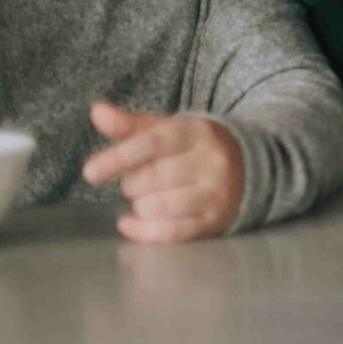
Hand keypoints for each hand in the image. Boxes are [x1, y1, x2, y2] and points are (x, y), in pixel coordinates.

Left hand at [81, 102, 243, 243]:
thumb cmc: (195, 148)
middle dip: (133, 183)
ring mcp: (216, 193)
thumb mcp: (169, 129)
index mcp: (198, 132)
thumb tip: (97, 111)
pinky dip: (142, 231)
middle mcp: (211, 161)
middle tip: (140, 179)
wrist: (253, 167)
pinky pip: (167, 232)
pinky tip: (130, 223)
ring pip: (156, 207)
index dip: (119, 158)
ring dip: (140, 206)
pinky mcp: (214, 220)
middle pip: (150, 179)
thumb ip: (131, 124)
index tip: (89, 172)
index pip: (153, 143)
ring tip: (147, 197)